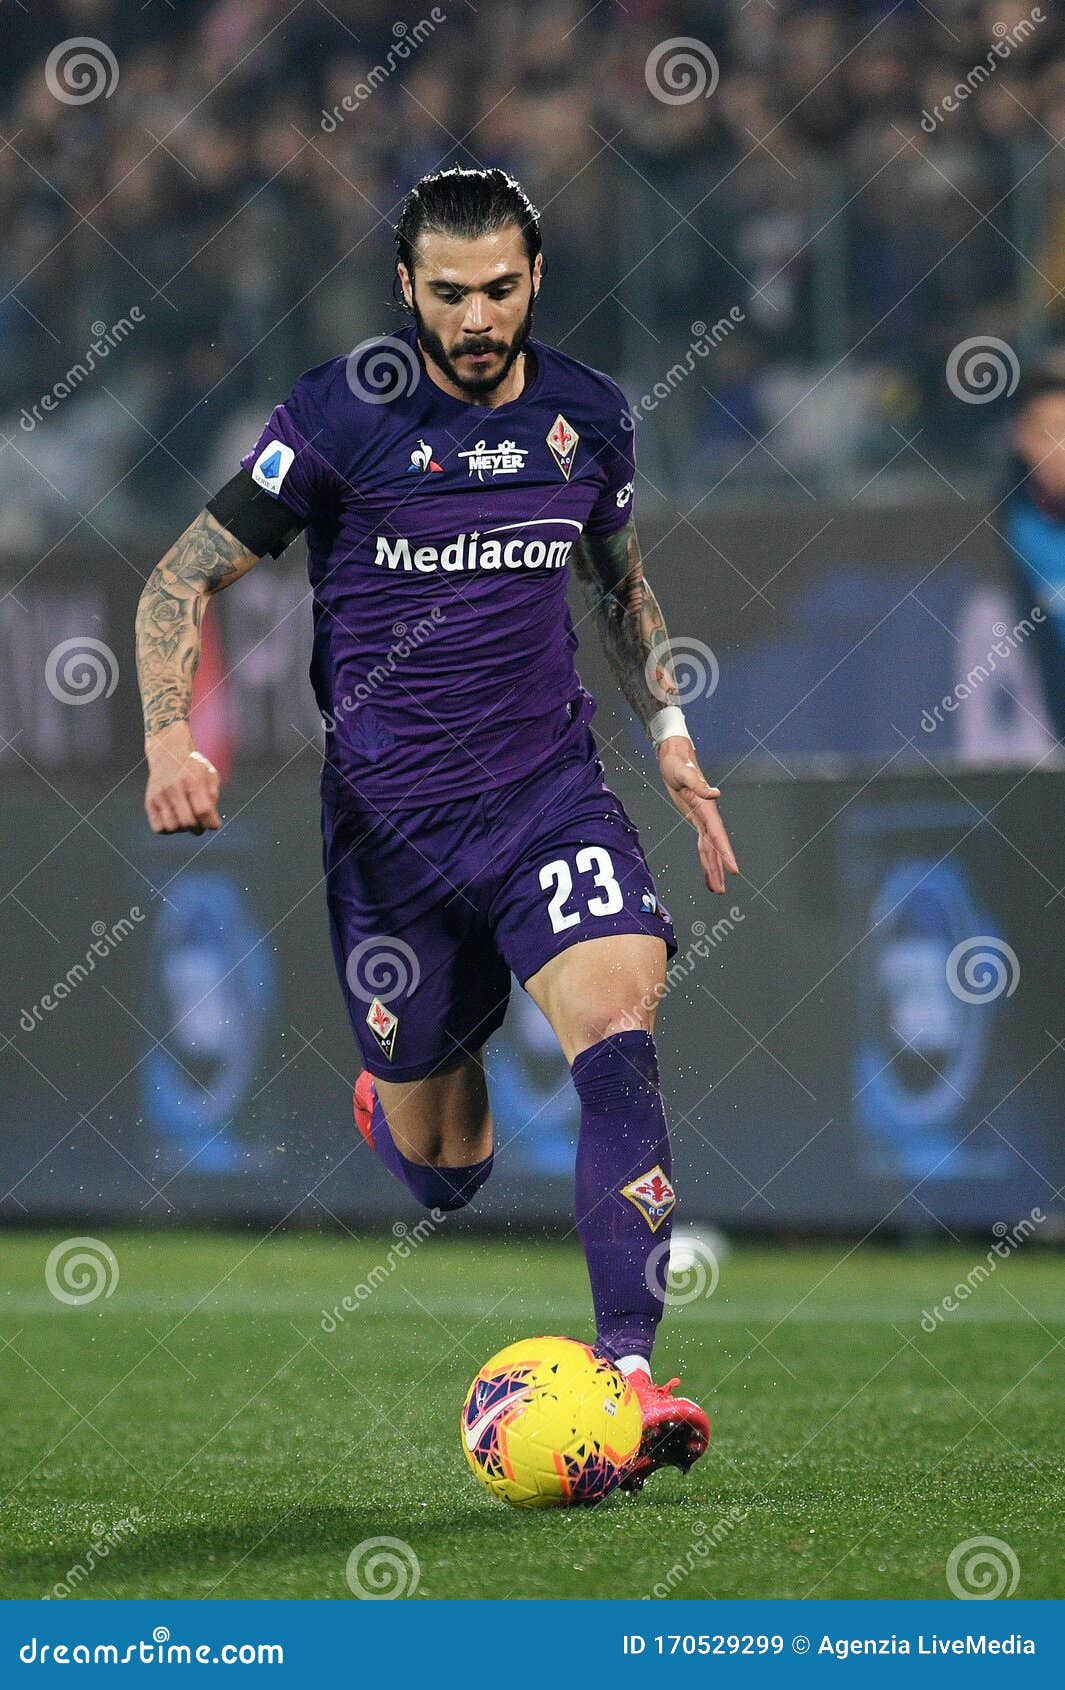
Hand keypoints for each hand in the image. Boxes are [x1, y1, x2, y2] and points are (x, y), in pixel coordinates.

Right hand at [144, 722, 221, 834]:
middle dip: (198, 829)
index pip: (203, 810)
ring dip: (183, 829)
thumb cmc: (193, 767)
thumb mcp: (209, 774)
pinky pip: (158, 828)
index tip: (214, 825)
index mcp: (192, 780)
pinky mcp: (149, 802)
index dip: (212, 823)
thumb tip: (210, 822)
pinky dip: (168, 830)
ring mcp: (159, 795)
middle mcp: (174, 788)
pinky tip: (174, 820)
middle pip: (188, 822)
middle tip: (200, 825)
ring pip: (173, 827)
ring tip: (186, 821)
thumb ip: (212, 796)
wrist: (167, 752)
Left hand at [657, 736, 738, 893]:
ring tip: (717, 889)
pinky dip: (705, 858)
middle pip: (715, 848)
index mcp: (706, 808)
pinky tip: (707, 870)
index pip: (718, 835)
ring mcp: (702, 819)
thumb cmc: (678, 763)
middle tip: (722, 889)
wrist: (675, 755)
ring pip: (709, 849)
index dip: (726, 853)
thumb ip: (699, 784)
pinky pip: (703, 844)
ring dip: (713, 868)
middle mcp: (707, 816)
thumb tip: (716, 793)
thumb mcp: (684, 772)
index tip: (733, 870)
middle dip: (719, 869)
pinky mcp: (695, 819)